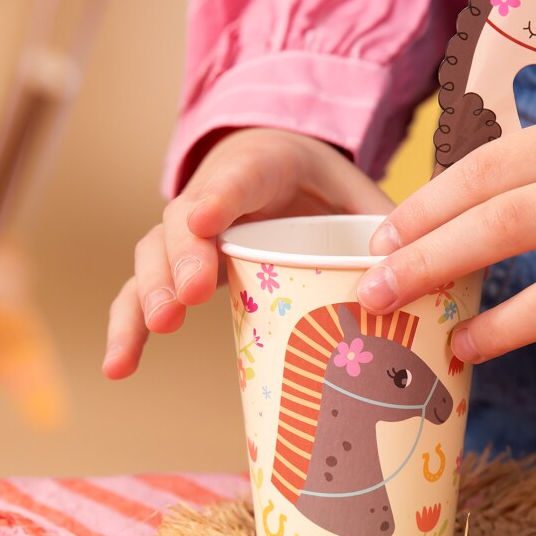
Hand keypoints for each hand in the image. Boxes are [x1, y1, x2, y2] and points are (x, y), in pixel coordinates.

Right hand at [104, 128, 392, 378]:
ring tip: (160, 326)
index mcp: (262, 168)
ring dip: (152, 292)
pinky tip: (118, 368)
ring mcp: (185, 234)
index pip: (239, 176)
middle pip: (186, 221)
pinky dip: (127, 329)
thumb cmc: (322, 191)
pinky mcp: (174, 269)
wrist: (276, 169)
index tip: (208, 221)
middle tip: (192, 294)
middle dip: (184, 257)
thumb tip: (416, 276)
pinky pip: (139, 294)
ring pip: (154, 255)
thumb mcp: (360, 196)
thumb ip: (386, 229)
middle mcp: (212, 196)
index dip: (222, 197)